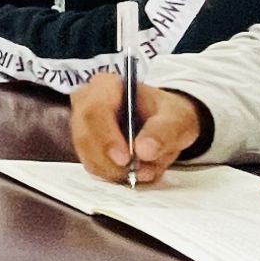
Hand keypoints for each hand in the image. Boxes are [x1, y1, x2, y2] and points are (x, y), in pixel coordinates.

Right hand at [69, 73, 202, 185]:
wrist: (165, 123)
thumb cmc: (168, 114)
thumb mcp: (177, 118)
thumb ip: (164, 131)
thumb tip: (144, 151)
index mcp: (105, 85)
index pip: (94, 111)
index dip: (106, 138)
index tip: (126, 159)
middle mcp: (86, 102)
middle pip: (86, 137)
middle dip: (113, 161)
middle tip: (141, 173)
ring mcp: (81, 125)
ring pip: (88, 155)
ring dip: (117, 171)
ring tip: (147, 171)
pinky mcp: (85, 146)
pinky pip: (93, 166)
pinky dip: (115, 175)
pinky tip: (136, 171)